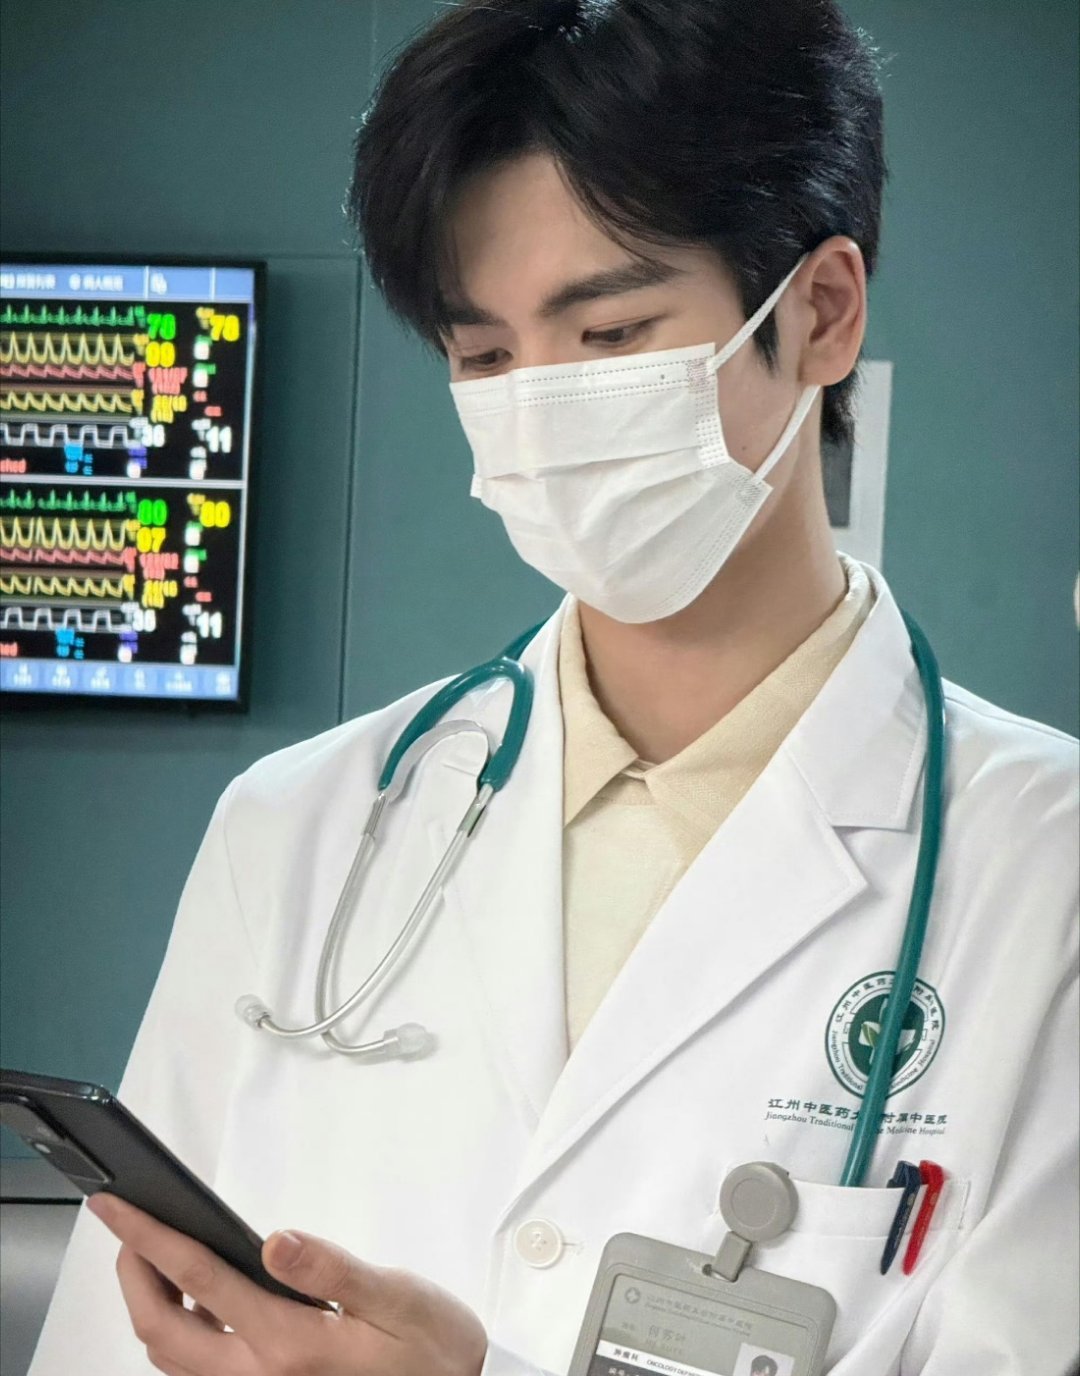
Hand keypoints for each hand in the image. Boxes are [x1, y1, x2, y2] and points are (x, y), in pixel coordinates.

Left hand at [86, 1192, 487, 1375]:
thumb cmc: (433, 1348)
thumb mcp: (397, 1297)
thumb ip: (334, 1269)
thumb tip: (276, 1239)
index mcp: (290, 1343)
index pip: (199, 1278)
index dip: (149, 1236)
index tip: (118, 1204)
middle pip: (162, 1328)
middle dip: (132, 1272)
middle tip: (128, 1224)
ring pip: (173, 1356)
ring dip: (151, 1303)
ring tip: (157, 1254)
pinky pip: (199, 1371)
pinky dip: (180, 1331)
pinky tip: (201, 1299)